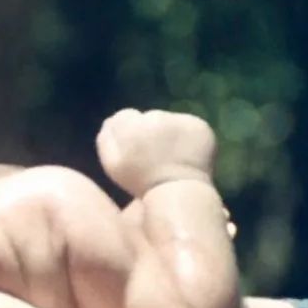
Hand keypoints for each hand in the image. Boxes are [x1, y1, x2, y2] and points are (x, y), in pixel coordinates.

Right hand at [97, 108, 216, 196]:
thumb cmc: (139, 182)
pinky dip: (189, 136)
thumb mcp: (111, 163)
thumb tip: (111, 121)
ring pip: (171, 121)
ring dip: (171, 133)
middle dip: (151, 131)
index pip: (125, 116)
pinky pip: (191, 126)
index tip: (135, 148)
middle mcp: (154, 115)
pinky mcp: (200, 126)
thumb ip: (107, 137)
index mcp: (128, 124)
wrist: (178, 191)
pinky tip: (188, 152)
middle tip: (155, 153)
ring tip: (173, 154)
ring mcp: (180, 119)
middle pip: (150, 117)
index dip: (129, 132)